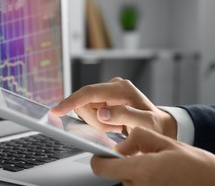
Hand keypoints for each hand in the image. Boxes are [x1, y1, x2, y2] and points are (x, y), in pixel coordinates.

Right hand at [51, 77, 176, 138]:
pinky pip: (89, 113)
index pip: (90, 92)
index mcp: (121, 88)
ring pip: (84, 110)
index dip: (72, 101)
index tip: (57, 110)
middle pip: (84, 104)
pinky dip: (97, 123)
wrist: (157, 125)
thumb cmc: (154, 124)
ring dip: (96, 124)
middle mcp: (111, 86)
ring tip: (116, 127)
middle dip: (94, 121)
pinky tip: (112, 125)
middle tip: (114, 128)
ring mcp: (106, 93)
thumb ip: (125, 115)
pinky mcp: (102, 100)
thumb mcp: (146, 123)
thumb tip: (103, 112)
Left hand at [91, 127, 214, 185]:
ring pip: (129, 184)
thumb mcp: (166, 142)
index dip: (99, 160)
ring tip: (159, 170)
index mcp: (141, 170)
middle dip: (126, 165)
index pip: (102, 168)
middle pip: (117, 176)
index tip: (103, 155)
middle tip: (146, 158)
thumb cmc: (197, 166)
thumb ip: (138, 139)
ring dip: (137, 176)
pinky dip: (145, 183)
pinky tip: (162, 178)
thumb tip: (119, 146)